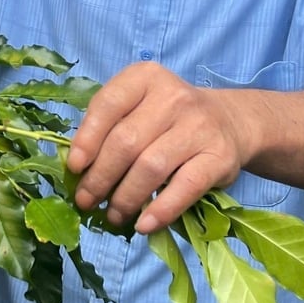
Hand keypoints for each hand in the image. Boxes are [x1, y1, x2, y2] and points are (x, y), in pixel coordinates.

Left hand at [66, 62, 247, 233]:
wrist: (229, 121)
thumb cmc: (168, 118)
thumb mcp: (138, 107)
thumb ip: (109, 127)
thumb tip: (78, 169)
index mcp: (145, 77)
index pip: (108, 105)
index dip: (87, 139)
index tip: (74, 168)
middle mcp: (174, 96)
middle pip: (126, 141)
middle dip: (100, 177)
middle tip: (86, 200)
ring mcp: (199, 125)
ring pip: (151, 167)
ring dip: (126, 197)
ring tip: (113, 215)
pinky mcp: (220, 156)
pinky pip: (185, 187)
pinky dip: (161, 210)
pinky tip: (144, 225)